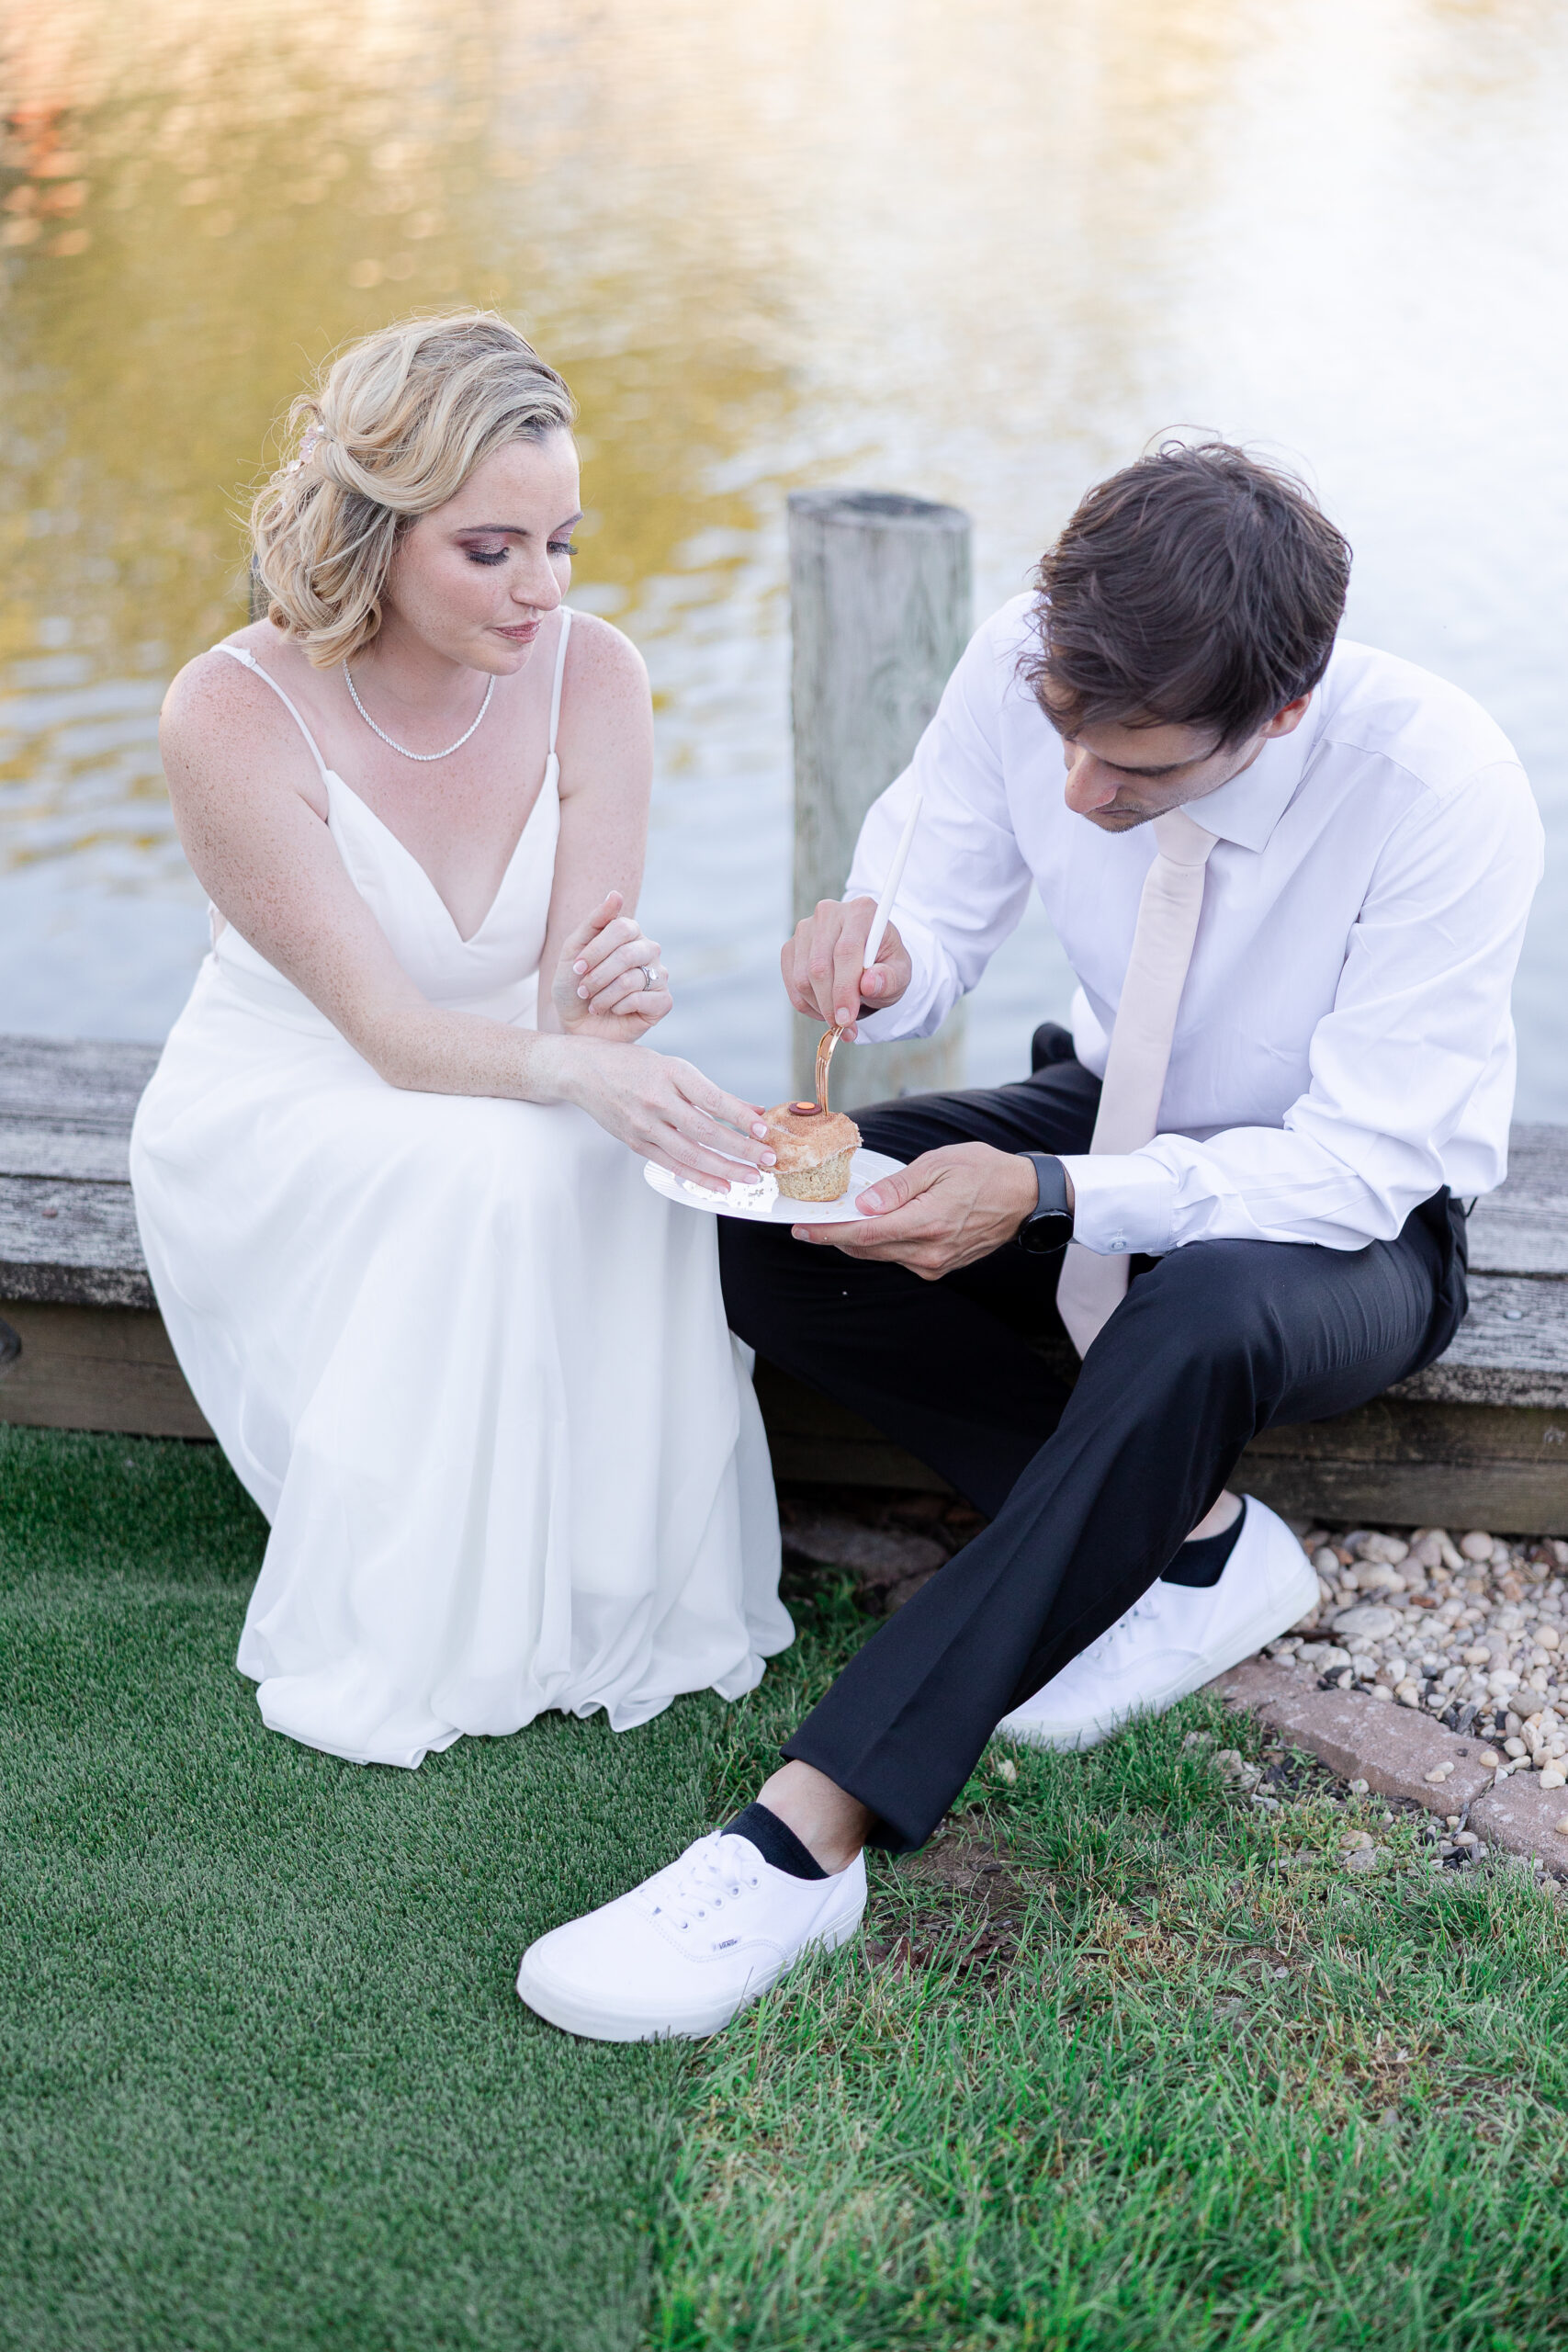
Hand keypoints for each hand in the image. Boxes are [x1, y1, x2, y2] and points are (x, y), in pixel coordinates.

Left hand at [551, 892, 671, 1041]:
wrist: (576, 1025)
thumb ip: (594, 921)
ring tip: (594, 1003)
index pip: (622, 928)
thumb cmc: (574, 987)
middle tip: (583, 989)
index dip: (596, 950)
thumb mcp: (573, 951)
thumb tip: (616, 894)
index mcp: (630, 934)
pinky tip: (614, 1011)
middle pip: (628, 953)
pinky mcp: (663, 1002)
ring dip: (603, 995)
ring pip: (632, 979)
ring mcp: (659, 976)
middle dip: (598, 975)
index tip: (576, 967)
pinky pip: (643, 999)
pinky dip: (620, 1007)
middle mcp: (649, 951)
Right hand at [565, 1040, 775, 1191]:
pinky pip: (673, 1165)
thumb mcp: (674, 1067)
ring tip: (752, 1178)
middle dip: (741, 1148)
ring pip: (691, 1153)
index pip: (712, 1099)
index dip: (739, 1117)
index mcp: (671, 1073)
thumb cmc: (632, 1065)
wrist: (582, 1071)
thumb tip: (754, 1111)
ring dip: (725, 1168)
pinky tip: (721, 1186)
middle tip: (768, 1159)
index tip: (764, 1129)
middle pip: (705, 1131)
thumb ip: (712, 1092)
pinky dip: (699, 1178)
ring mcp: (644, 1125)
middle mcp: (657, 1100)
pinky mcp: (636, 1143)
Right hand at [781, 896, 911, 1038]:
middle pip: (819, 966)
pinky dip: (807, 1005)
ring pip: (802, 979)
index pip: (846, 951)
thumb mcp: (900, 974)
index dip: (844, 989)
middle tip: (845, 1027)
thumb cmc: (886, 965)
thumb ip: (889, 979)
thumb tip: (869, 984)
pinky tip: (826, 1009)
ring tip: (841, 1019)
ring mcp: (806, 929)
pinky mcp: (791, 947)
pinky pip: (792, 985)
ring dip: (820, 1008)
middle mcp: (829, 913)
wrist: (870, 957)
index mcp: (861, 911)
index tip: (847, 1019)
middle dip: (830, 1005)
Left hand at [791, 1143, 1038, 1278]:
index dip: (828, 1233)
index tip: (801, 1229)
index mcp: (928, 1222)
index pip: (865, 1233)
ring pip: (880, 1254)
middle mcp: (929, 1250)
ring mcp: (935, 1263)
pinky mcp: (940, 1266)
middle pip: (867, 1247)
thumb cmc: (984, 1172)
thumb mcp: (938, 1164)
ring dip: (856, 1239)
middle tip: (808, 1223)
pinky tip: (871, 1226)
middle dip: (834, 1236)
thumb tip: (864, 1206)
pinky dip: (880, 1243)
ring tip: (836, 1221)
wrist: (1024, 1197)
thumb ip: (897, 1188)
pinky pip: (898, 1257)